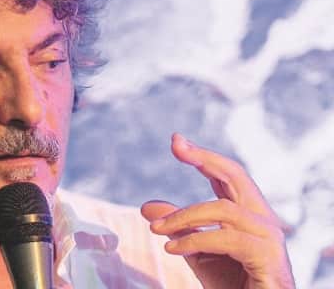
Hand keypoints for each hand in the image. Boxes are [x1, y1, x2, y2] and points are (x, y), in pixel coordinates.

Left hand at [140, 133, 294, 288]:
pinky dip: (194, 241)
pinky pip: (227, 238)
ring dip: (183, 217)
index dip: (203, 156)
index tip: (176, 141)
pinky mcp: (270, 256)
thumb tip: (146, 207)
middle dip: (205, 157)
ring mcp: (270, 236)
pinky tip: (171, 249)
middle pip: (236, 175)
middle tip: (177, 146)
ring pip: (222, 209)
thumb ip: (176, 227)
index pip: (227, 175)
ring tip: (156, 229)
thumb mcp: (194, 251)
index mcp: (247, 213)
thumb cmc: (230, 283)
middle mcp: (263, 219)